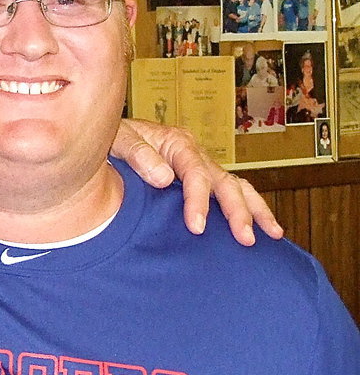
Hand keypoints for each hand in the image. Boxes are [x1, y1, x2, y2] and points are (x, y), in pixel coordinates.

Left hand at [111, 118, 282, 245]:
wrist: (101, 136)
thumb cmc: (109, 139)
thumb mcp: (118, 140)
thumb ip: (138, 155)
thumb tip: (165, 178)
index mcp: (177, 143)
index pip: (196, 174)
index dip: (198, 201)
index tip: (197, 227)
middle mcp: (194, 154)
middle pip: (224, 182)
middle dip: (237, 211)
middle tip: (244, 238)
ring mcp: (199, 166)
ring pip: (235, 187)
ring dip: (254, 210)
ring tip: (273, 234)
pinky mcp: (198, 179)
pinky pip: (228, 191)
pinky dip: (247, 207)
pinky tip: (261, 227)